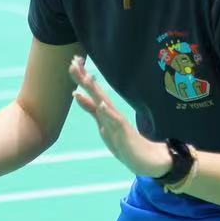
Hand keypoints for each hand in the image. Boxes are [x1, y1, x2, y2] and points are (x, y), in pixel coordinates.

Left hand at [70, 56, 167, 178]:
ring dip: (94, 91)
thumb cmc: (124, 141)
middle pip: (96, 92)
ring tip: (85, 78)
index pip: (92, 91)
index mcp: (105, 111)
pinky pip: (116, 122)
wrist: (147, 159)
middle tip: (74, 61)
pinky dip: (108, 113)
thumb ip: (91, 109)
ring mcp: (118, 122)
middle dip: (84, 78)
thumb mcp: (102, 123)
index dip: (82, 77)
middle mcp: (111, 112)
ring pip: (104, 103)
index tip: (73, 61)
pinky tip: (101, 105)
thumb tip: (76, 93)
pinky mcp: (124, 133)